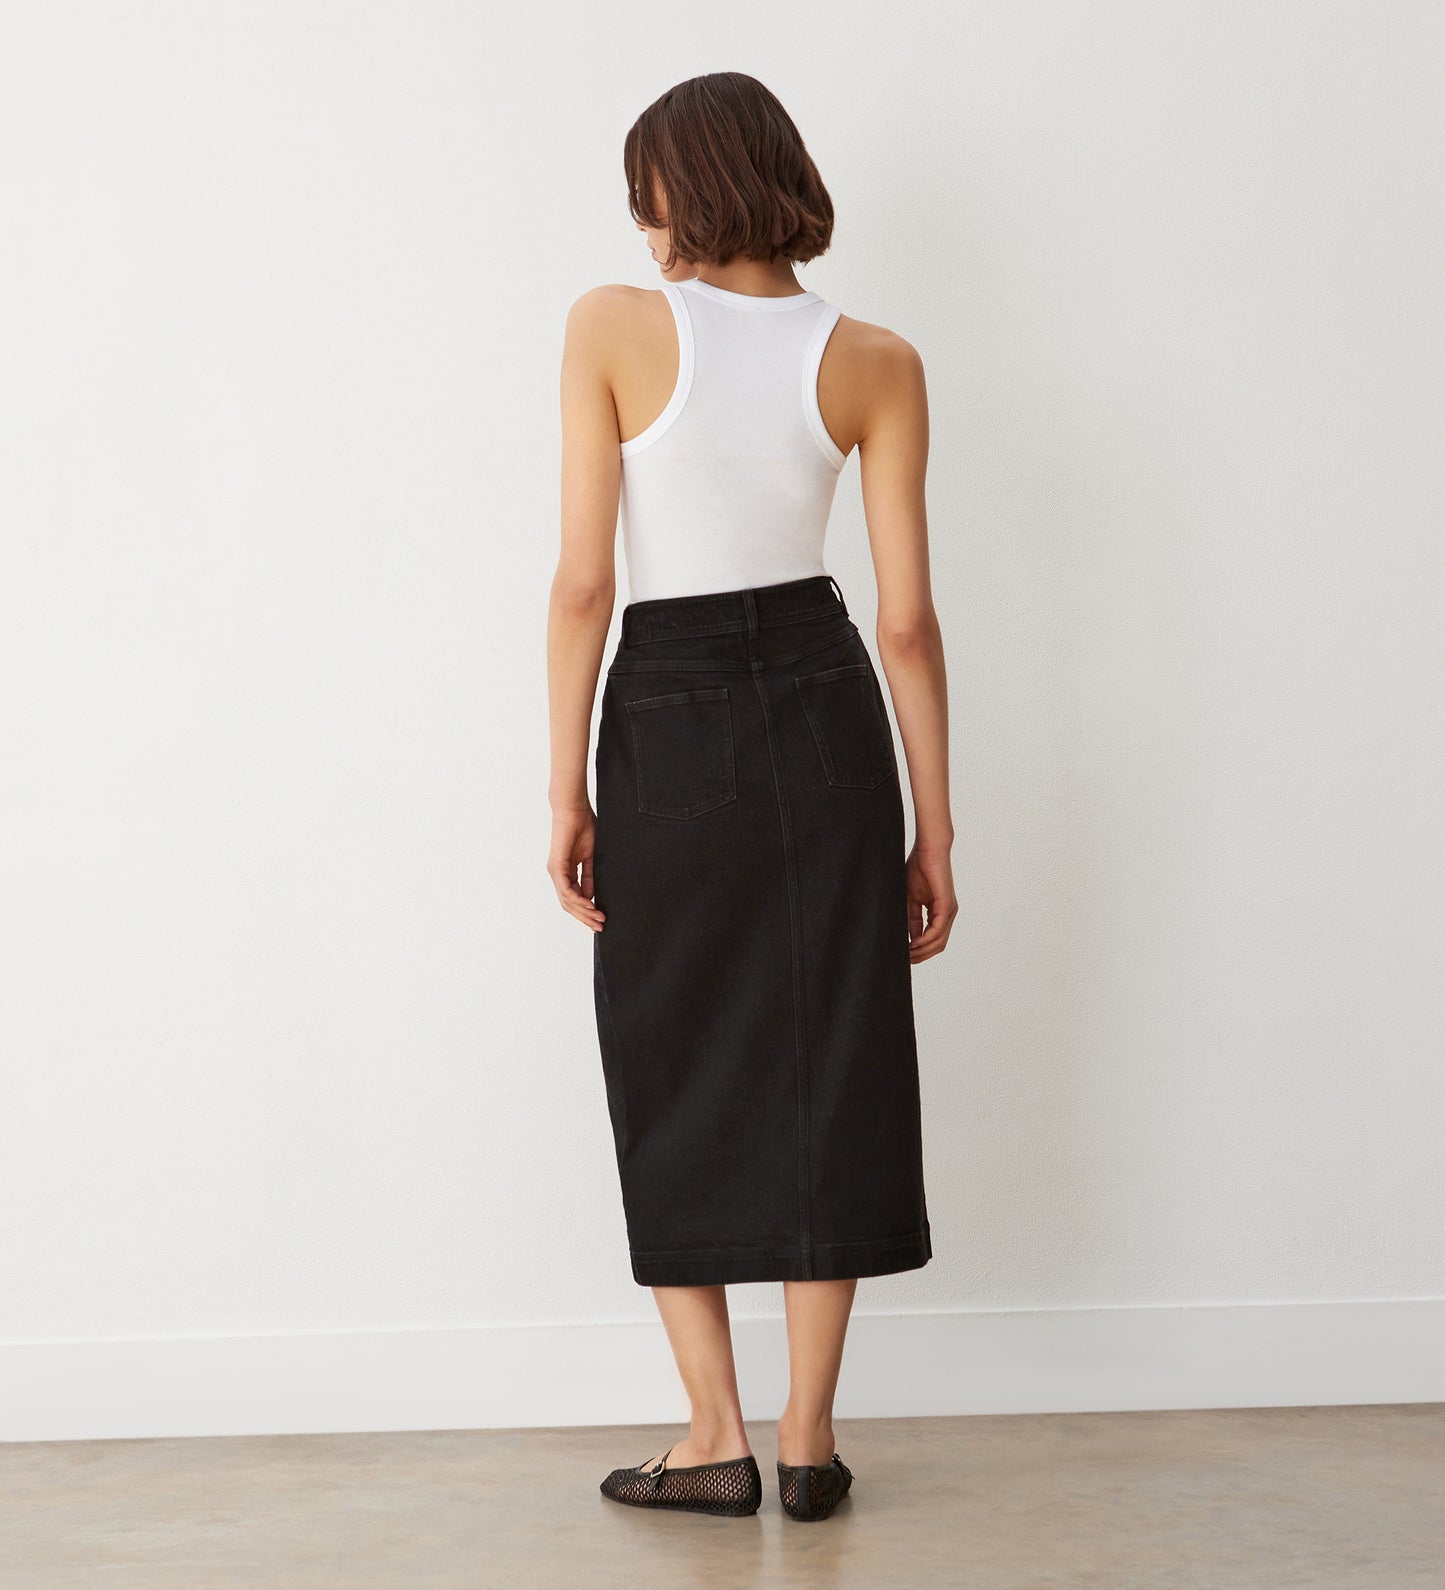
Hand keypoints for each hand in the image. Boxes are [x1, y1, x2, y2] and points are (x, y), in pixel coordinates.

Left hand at [548, 805, 605, 931]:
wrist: (574, 810)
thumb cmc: (583, 827)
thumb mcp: (591, 858)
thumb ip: (590, 877)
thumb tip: (592, 896)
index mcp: (566, 872)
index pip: (574, 898)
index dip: (587, 911)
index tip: (601, 920)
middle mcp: (558, 874)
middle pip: (569, 904)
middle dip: (585, 918)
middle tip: (600, 927)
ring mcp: (556, 872)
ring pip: (567, 901)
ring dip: (584, 912)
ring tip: (599, 919)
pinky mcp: (557, 867)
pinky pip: (567, 891)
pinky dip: (579, 901)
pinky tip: (591, 907)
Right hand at [905, 840, 955, 962]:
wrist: (928, 849)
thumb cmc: (918, 868)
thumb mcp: (911, 899)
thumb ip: (912, 919)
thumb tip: (910, 938)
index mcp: (939, 912)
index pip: (933, 939)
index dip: (919, 951)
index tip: (903, 957)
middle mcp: (947, 914)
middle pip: (938, 945)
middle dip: (921, 956)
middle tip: (904, 960)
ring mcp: (949, 911)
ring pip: (939, 941)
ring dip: (922, 951)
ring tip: (907, 954)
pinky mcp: (946, 905)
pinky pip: (937, 930)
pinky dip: (925, 940)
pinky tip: (913, 944)